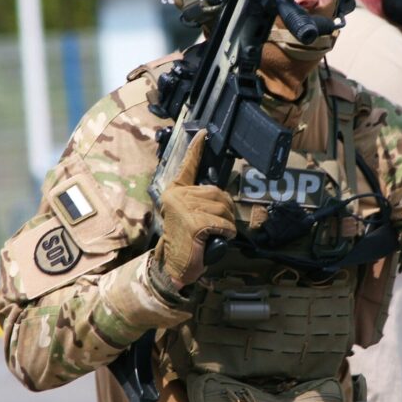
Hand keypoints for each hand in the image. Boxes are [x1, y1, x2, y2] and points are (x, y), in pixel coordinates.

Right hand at [156, 131, 235, 287]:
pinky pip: (223, 222)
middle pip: (217, 192)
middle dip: (225, 209)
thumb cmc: (187, 243)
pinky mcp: (194, 223)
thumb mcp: (190, 216)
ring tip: (214, 234)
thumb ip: (200, 201)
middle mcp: (177, 196)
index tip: (203, 132)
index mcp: (175, 192)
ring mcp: (184, 209)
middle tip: (218, 226)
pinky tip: (217, 239)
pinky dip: (226, 232)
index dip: (196, 149)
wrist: (176, 268)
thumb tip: (220, 195)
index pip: (188, 166)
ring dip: (226, 223)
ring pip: (222, 207)